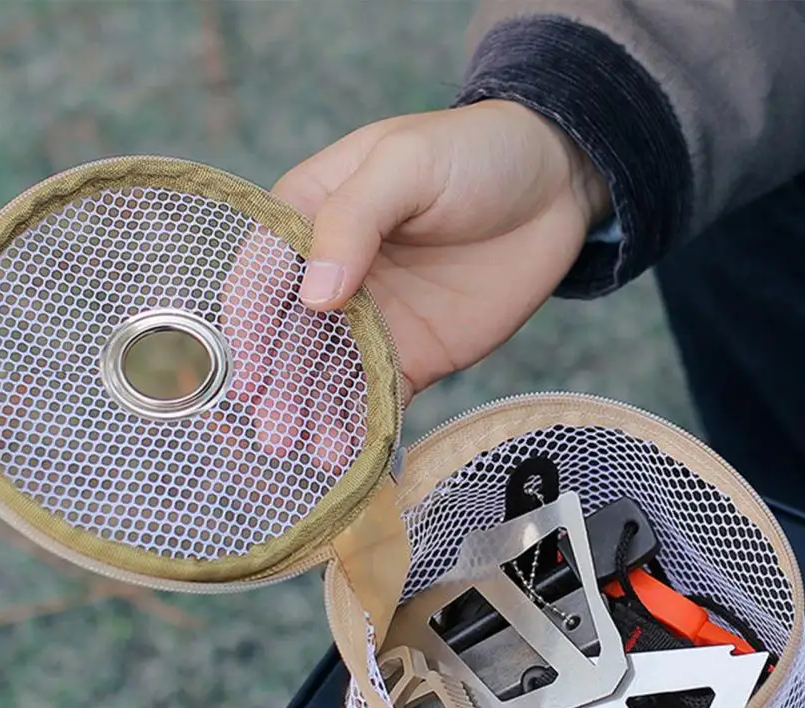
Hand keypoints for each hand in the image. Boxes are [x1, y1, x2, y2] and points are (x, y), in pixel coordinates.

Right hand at [221, 100, 609, 472]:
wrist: (554, 188)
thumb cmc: (474, 154)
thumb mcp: (407, 162)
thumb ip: (355, 219)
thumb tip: (316, 294)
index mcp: (309, 220)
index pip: (261, 279)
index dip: (250, 330)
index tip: (249, 378)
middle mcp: (329, 279)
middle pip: (289, 343)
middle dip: (280, 391)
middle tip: (278, 436)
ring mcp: (370, 325)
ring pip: (329, 380)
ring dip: (317, 419)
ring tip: (320, 455)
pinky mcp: (411, 359)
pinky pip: (379, 400)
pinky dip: (364, 429)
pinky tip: (351, 457)